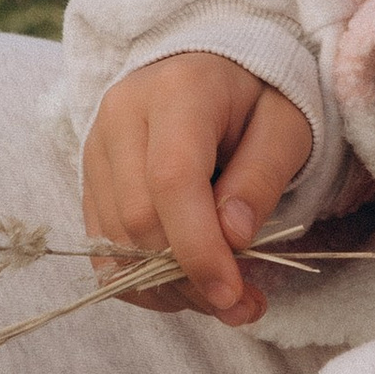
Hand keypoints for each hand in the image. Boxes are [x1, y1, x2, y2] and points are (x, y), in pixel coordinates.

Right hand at [81, 53, 313, 324]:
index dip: (199, 247)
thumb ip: (261, 178)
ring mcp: (96, 148)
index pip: (172, 179)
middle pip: (138, 218)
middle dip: (189, 276)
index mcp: (177, 91)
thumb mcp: (284, 127)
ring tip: (222, 297)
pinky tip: (186, 285)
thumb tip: (232, 238)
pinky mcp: (89, 180)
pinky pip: (103, 249)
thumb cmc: (256, 98)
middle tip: (242, 303)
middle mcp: (121, 116)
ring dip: (168, 287)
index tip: (232, 293)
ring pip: (115, 242)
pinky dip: (143, 282)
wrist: (210, 70)